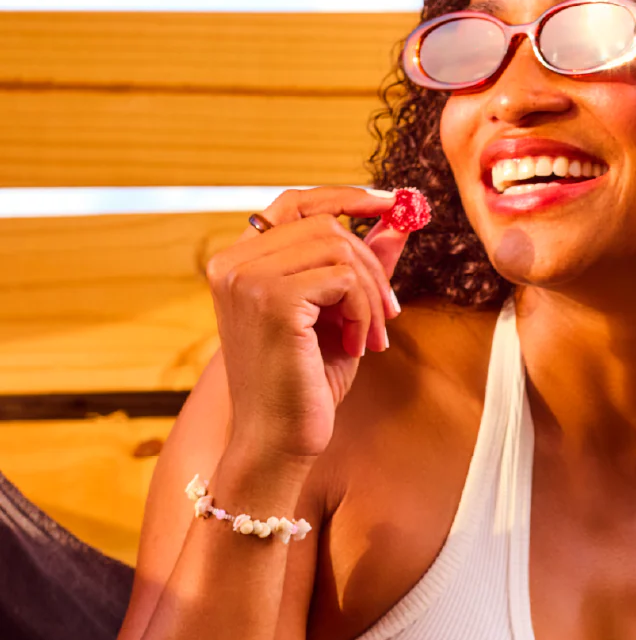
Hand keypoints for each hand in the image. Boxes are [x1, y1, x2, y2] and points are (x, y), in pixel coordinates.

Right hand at [205, 185, 418, 462]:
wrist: (278, 442)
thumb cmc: (305, 385)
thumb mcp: (338, 316)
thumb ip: (360, 267)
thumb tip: (397, 220)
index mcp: (239, 262)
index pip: (294, 203)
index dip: (345, 197)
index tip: (390, 204)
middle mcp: (233, 263)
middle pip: (326, 224)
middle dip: (372, 266)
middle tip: (389, 313)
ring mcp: (247, 278)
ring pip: (339, 247)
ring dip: (371, 293)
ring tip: (371, 335)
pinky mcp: (271, 300)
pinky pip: (343, 278)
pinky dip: (363, 309)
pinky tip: (356, 345)